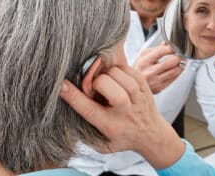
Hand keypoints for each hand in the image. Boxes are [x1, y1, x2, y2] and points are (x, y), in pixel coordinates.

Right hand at [60, 65, 184, 168]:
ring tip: (108, 82)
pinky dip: (119, 70)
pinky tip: (117, 78)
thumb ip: (85, 131)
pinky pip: (128, 69)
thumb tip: (66, 110)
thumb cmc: (122, 138)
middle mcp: (125, 111)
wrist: (152, 135)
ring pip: (117, 74)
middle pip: (105, 86)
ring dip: (108, 74)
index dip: (73, 96)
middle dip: (95, 81)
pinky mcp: (145, 86)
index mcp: (111, 126)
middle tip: (95, 85)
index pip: (88, 109)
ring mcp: (137, 97)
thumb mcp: (102, 144)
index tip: (62, 85)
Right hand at [133, 43, 182, 92]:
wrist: (134, 84)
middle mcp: (149, 72)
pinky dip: (178, 73)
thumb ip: (156, 49)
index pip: (160, 52)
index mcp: (143, 61)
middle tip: (180, 55)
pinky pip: (173, 79)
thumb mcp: (143, 56)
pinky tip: (177, 69)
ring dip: (180, 65)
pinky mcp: (160, 88)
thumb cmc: (139, 68)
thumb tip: (168, 42)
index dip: (171, 48)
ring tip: (180, 62)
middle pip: (170, 62)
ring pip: (174, 71)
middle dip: (178, 57)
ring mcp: (155, 81)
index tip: (176, 47)